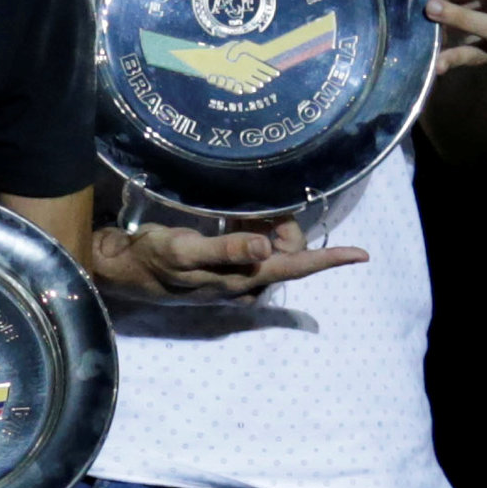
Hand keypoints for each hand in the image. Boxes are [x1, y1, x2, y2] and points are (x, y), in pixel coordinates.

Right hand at [100, 216, 367, 302]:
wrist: (124, 273)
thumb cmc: (154, 260)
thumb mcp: (186, 251)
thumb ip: (227, 250)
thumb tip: (266, 249)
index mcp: (247, 278)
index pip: (297, 266)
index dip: (330, 259)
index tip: (361, 254)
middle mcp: (249, 281)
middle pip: (288, 248)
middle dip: (278, 223)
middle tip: (247, 206)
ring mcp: (239, 278)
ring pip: (271, 244)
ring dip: (262, 223)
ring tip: (232, 212)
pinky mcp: (226, 270)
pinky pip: (253, 244)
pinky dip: (249, 228)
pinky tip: (227, 220)